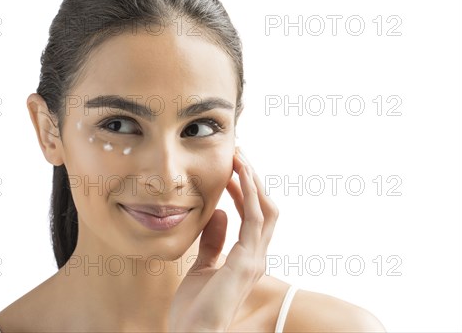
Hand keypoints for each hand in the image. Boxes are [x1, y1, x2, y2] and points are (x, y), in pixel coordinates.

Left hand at [168, 148, 278, 331]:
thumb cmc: (195, 307)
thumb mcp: (202, 265)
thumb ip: (213, 241)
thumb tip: (219, 213)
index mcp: (247, 257)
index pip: (255, 215)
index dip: (246, 190)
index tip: (231, 169)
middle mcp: (257, 256)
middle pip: (266, 207)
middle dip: (254, 179)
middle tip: (239, 154)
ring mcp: (255, 259)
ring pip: (265, 208)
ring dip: (253, 180)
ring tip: (239, 157)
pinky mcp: (247, 261)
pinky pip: (255, 219)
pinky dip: (250, 194)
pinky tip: (239, 176)